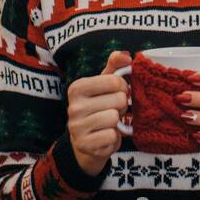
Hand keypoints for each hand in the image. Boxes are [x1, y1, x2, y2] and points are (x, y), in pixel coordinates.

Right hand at [66, 50, 130, 176]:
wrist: (88, 142)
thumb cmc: (99, 107)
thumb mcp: (105, 85)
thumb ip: (115, 66)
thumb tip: (126, 55)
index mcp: (77, 87)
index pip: (114, 81)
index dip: (123, 87)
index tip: (116, 93)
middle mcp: (73, 106)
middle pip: (118, 100)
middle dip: (121, 106)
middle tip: (112, 110)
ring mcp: (77, 127)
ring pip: (114, 118)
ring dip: (117, 121)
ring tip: (109, 122)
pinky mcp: (84, 145)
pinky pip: (112, 136)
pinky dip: (114, 137)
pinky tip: (105, 135)